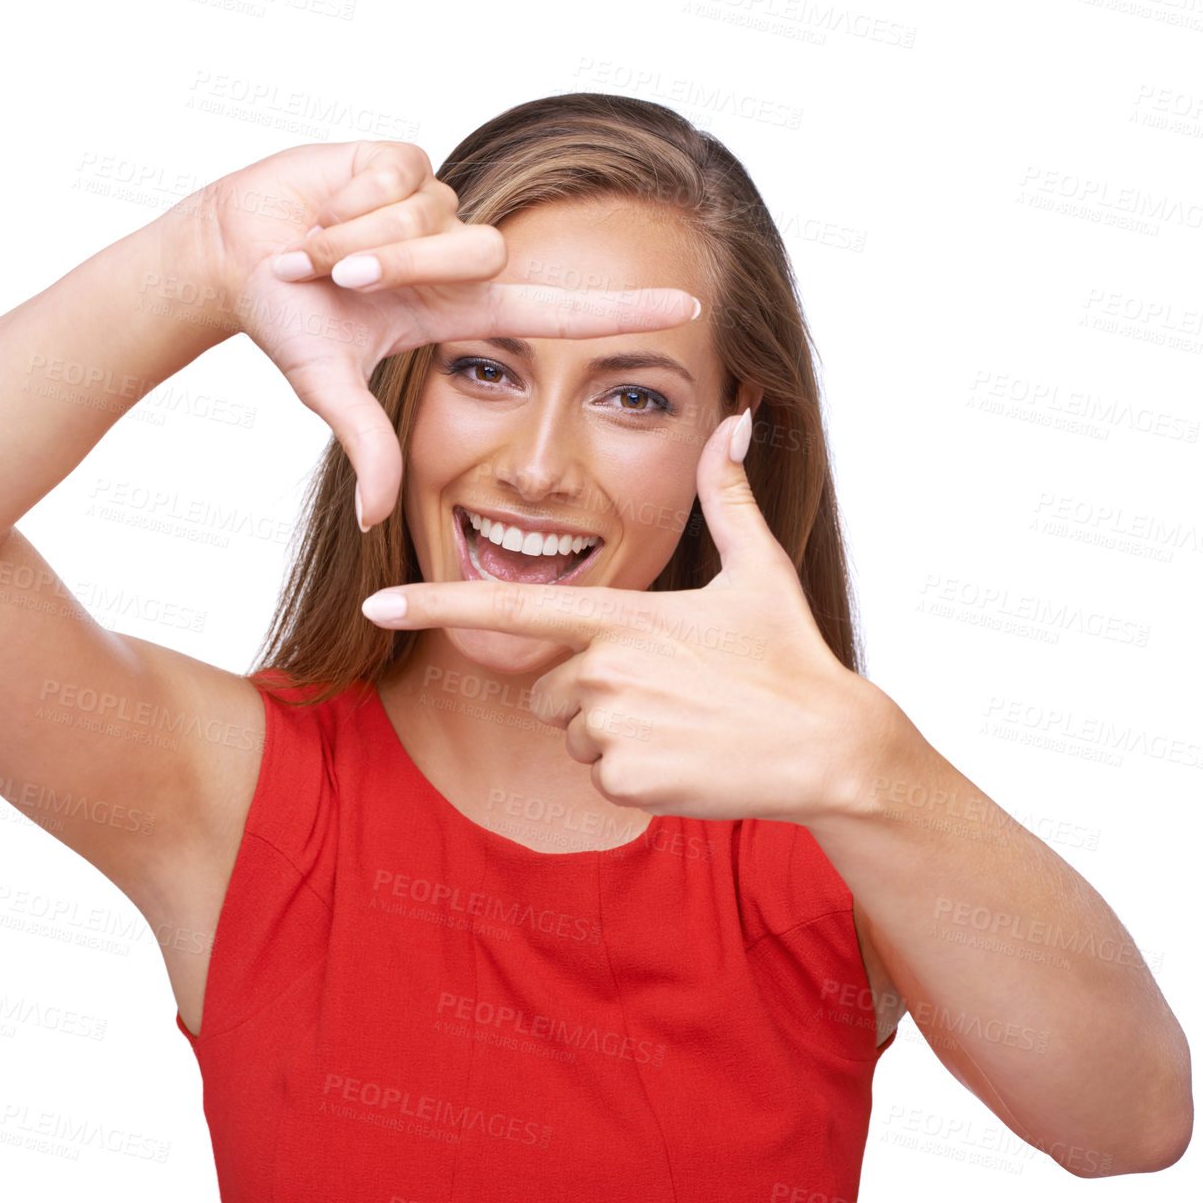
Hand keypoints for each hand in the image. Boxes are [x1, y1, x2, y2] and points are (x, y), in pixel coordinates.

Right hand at [190, 140, 700, 528]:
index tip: (690, 307)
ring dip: (364, 238)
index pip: (558, 313)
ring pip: (438, 216)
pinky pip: (401, 177)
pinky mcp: (407, 158)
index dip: (621, 311)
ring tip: (317, 248)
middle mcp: (460, 256)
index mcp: (458, 311)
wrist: (232, 252)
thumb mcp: (329, 387)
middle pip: (482, 254)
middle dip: (398, 268)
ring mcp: (438, 205)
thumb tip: (378, 519)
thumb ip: (367, 446)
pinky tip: (323, 205)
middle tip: (334, 278)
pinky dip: (348, 201)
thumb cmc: (286, 318)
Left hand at [355, 409, 896, 824]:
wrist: (829, 746)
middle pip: (550, 686)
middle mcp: (602, 667)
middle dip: (592, 692)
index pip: (507, 606)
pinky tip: (687, 758)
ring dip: (614, 733)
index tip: (374, 606)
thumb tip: (738, 422)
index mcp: (620, 614)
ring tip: (683, 723)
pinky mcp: (624, 779)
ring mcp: (610, 725)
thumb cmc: (790, 656)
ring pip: (573, 733)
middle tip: (667, 691)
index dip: (432, 605)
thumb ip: (727, 497)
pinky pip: (600, 776)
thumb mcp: (758, 571)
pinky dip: (636, 774)